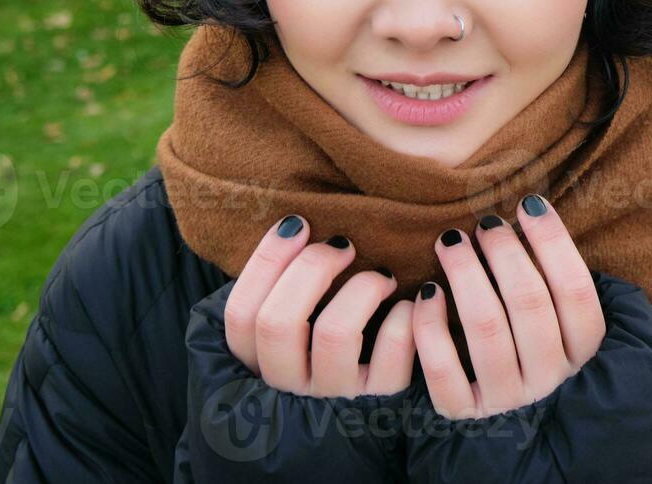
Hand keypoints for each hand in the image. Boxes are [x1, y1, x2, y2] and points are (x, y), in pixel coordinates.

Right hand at [223, 213, 414, 398]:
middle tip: (343, 244)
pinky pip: (391, 354)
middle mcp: (290, 385)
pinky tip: (410, 305)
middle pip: (278, 321)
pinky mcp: (381, 401)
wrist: (368, 428)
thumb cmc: (328, 359)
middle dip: (312, 267)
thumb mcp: (293, 339)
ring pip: (334, 333)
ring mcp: (334, 397)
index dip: (266, 260)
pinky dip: (403, 319)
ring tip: (383, 275)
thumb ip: (283, 296)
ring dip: (362, 289)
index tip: (298, 223)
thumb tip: (293, 228)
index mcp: (258, 365)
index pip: (241, 314)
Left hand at [412, 194, 605, 418]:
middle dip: (505, 253)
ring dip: (467, 276)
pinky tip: (426, 293)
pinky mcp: (464, 413)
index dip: (554, 242)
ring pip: (487, 330)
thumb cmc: (532, 346)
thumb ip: (556, 281)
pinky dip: (431, 328)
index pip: (575, 290)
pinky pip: (444, 371)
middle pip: (530, 304)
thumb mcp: (561, 322)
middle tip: (485, 223)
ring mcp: (507, 398)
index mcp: (580, 351)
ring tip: (451, 241)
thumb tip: (536, 213)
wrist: (506, 427)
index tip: (528, 204)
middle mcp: (548, 378)